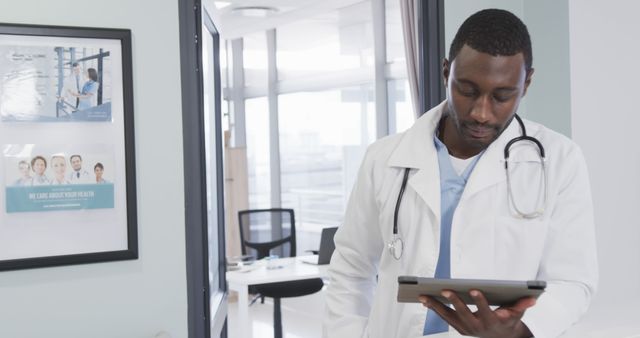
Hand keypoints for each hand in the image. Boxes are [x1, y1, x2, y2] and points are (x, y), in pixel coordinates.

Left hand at [419, 290, 535, 337]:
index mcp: (492, 322)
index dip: (480, 301)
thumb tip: (532, 298)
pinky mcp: (459, 328)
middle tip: (445, 290)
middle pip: (464, 314)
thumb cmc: (509, 321)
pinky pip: (445, 318)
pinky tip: (425, 299)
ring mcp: (467, 329)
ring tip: (424, 295)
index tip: (474, 289)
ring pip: (449, 317)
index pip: (486, 311)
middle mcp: (478, 327)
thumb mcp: (518, 314)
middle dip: (454, 302)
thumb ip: (523, 305)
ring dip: (436, 306)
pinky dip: (435, 309)